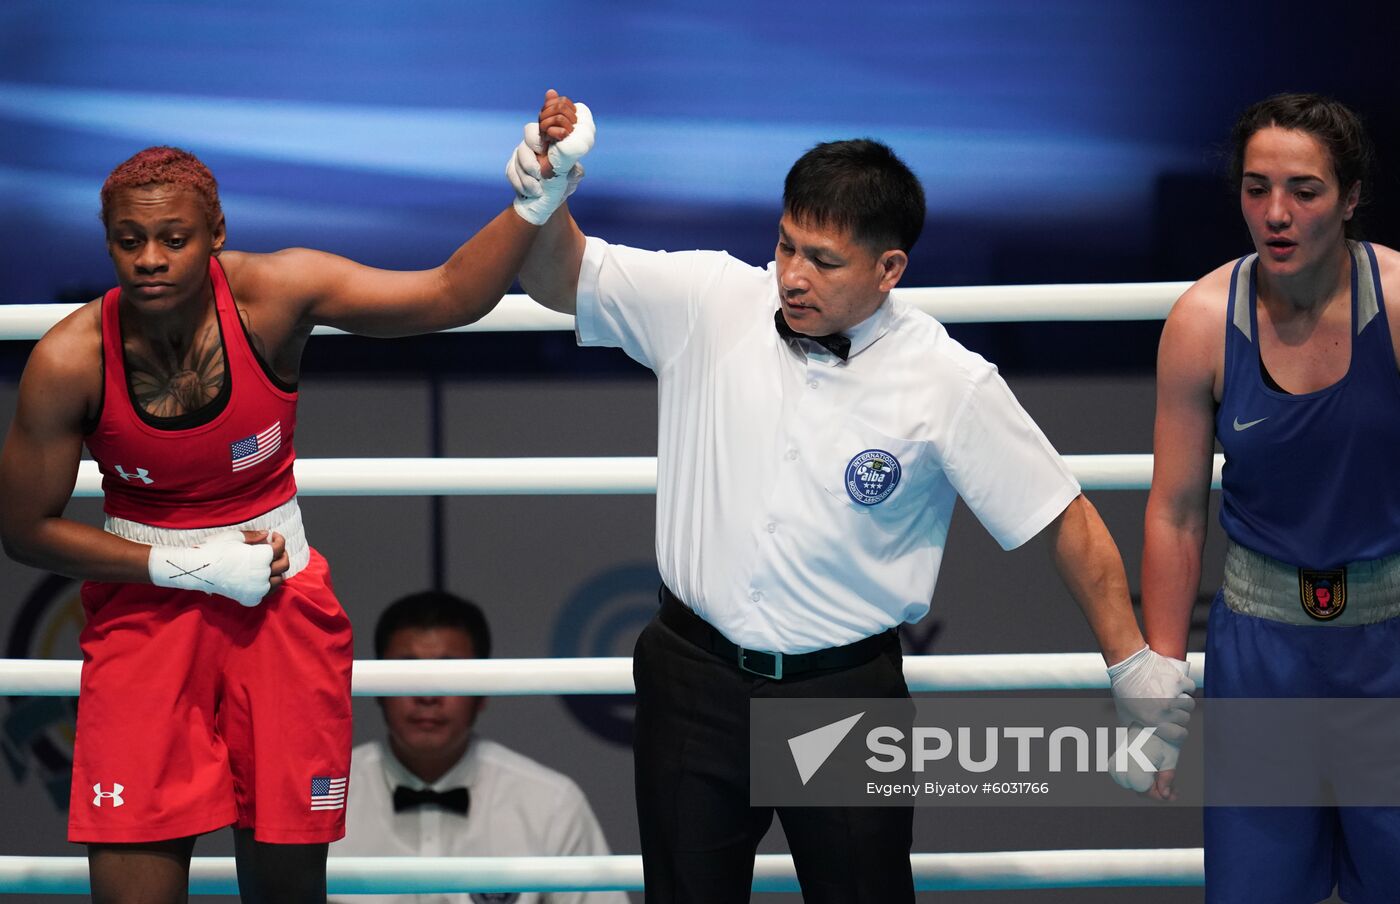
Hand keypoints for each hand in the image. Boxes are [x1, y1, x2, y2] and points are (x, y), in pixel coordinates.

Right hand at [148, 530, 275, 606]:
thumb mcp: (235, 537)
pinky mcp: (250, 599)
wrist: (197, 570)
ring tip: (269, 564)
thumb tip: (267, 534)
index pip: (280, 547)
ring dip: (276, 571)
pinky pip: (266, 593)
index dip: (279, 539)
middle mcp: (264, 574)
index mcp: (262, 557)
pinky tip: (262, 578)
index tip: (273, 536)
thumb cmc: (214, 549)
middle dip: (282, 554)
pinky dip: (268, 585)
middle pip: (284, 565)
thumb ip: (254, 535)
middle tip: (275, 550)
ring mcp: (258, 589)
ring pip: (278, 580)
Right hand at [507, 89, 594, 225]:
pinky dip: (520, 184)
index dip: (537, 136)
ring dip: (526, 177)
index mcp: (546, 141)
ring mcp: (519, 157)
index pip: (537, 129)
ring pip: (516, 161)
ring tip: (537, 189)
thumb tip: (576, 169)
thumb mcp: (572, 177)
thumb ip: (574, 171)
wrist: (550, 199)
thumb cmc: (563, 182)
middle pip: (523, 144)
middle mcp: (531, 146)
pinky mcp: (512, 169)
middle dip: (529, 158)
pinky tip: (530, 192)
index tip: (543, 148)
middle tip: (539, 173)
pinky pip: (511, 173)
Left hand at [1106, 645, 1193, 793]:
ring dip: (1183, 702)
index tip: (1177, 730)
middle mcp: (1164, 710)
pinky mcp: (1177, 680)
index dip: (1179, 733)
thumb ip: (1137, 730)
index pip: (1180, 736)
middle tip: (1172, 711)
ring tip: (1173, 698)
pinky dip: (1186, 686)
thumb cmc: (1124, 690)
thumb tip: (1141, 747)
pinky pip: (1190, 687)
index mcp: (1152, 721)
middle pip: (1185, 720)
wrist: (1128, 662)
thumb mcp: (1127, 715)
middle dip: (1180, 717)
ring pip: (1190, 705)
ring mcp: (1172, 694)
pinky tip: (1177, 686)